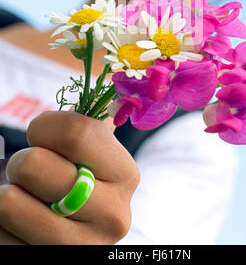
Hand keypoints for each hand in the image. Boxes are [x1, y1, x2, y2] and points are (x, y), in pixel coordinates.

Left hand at [0, 110, 139, 244]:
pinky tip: (22, 225)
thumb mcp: (92, 153)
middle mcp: (112, 215)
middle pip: (33, 165)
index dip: (43, 126)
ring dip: (8, 195)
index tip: (41, 134)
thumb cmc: (79, 180)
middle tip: (31, 172)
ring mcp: (80, 248)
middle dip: (21, 162)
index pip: (75, 131)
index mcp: (125, 174)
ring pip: (8, 202)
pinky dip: (2, 224)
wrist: (80, 236)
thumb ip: (83, 128)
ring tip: (28, 199)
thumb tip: (73, 106)